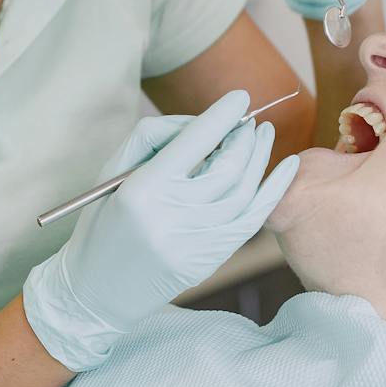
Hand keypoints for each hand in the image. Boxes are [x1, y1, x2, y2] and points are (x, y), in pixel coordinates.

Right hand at [22, 90, 299, 370]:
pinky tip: (288, 167)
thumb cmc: (103, 220)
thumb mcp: (114, 172)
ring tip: (262, 136)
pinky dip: (273, 191)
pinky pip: (252, 221)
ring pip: (243, 192)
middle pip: (226, 167)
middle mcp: (172, 217)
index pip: (194, 142)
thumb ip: (156, 138)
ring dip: (259, 158)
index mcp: (143, 189)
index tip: (240, 97)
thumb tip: (204, 122)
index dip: (222, 116)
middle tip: (248, 122)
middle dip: (243, 138)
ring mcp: (195, 243)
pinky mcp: (209, 260)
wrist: (97, 290)